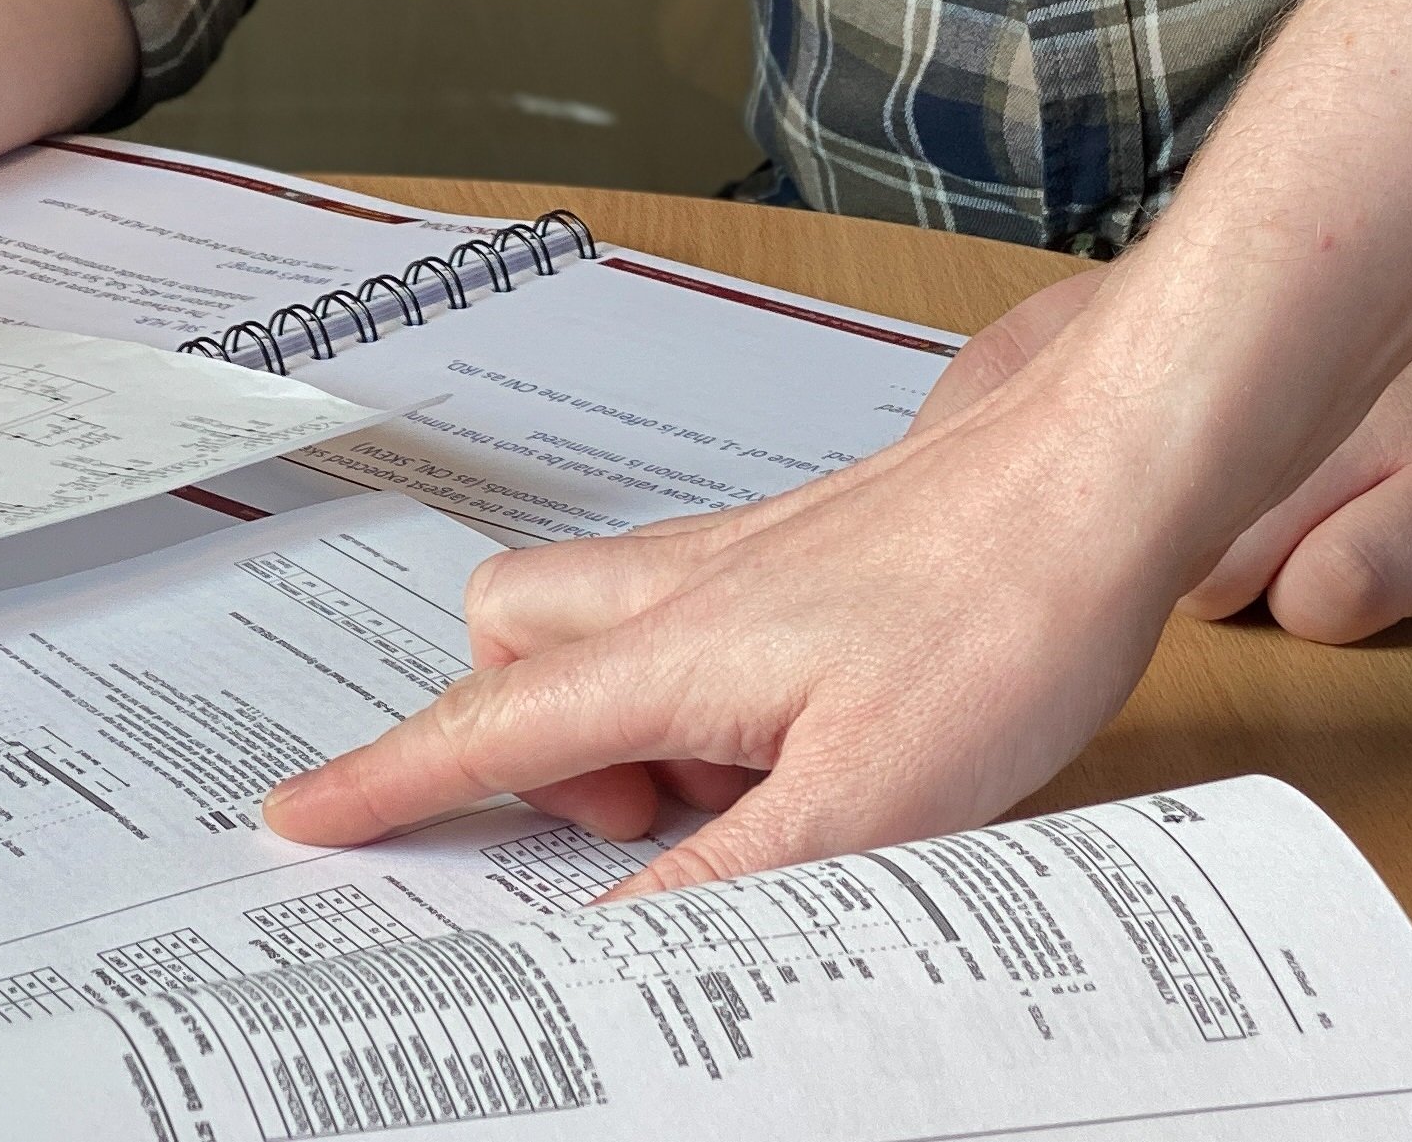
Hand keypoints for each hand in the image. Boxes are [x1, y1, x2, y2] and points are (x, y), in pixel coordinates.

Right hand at [261, 356, 1207, 897]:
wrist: (1109, 469)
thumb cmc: (1008, 607)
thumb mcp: (869, 797)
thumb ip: (725, 875)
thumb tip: (613, 942)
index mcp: (669, 651)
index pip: (485, 731)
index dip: (385, 783)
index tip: (302, 816)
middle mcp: (678, 590)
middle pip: (508, 653)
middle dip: (517, 746)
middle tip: (630, 826)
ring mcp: (738, 563)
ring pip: (598, 632)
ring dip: (627, 724)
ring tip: (747, 789)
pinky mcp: (799, 556)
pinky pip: (690, 624)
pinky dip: (708, 695)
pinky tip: (815, 737)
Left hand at [928, 230, 1411, 641]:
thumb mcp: (1251, 319)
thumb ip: (1099, 371)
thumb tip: (944, 462)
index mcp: (1186, 303)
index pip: (996, 394)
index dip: (966, 497)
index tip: (957, 553)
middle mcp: (1259, 346)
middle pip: (1088, 511)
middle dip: (1098, 567)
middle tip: (1147, 569)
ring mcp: (1358, 416)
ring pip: (1198, 561)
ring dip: (1215, 588)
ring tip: (1295, 538)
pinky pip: (1328, 591)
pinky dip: (1325, 608)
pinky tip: (1367, 568)